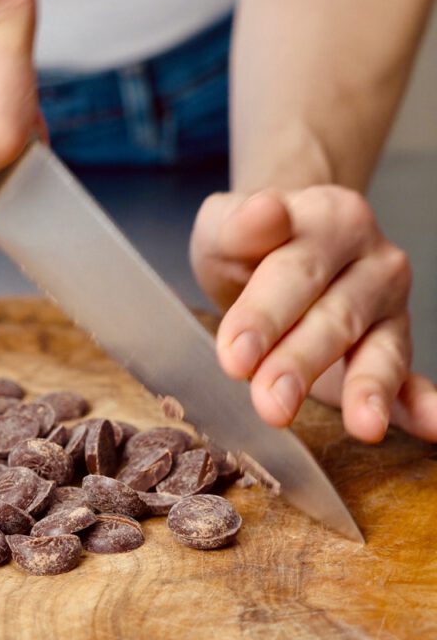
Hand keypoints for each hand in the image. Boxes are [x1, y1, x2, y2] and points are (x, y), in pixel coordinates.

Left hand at [191, 186, 436, 442]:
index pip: (296, 272)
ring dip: (368, 389)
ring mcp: (389, 310)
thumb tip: (266, 212)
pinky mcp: (392, 351)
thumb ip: (238, 225)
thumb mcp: (223, 230)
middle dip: (301, 364)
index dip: (265, 315)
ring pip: (379, 351)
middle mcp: (373, 263)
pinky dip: (421, 406)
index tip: (234, 357)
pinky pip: (411, 382)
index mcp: (333, 220)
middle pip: (336, 317)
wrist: (269, 256)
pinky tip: (432, 428)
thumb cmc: (244, 249)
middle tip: (271, 405)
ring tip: (365, 426)